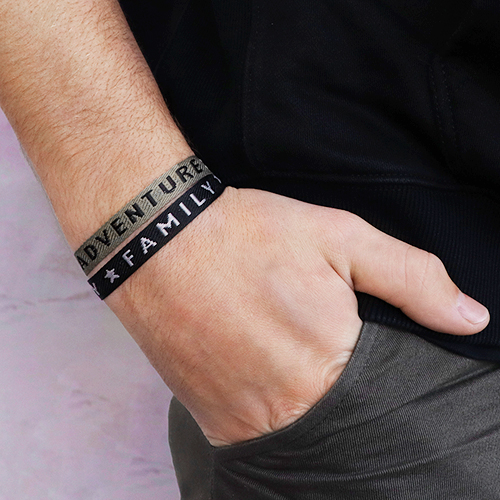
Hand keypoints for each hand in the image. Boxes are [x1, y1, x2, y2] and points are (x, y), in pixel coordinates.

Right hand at [106, 187, 488, 445]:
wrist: (158, 242)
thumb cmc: (249, 235)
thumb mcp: (340, 237)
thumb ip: (411, 279)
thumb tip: (471, 318)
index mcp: (332, 360)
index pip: (387, 399)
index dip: (375, 369)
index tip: (351, 342)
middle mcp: (289, 404)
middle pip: (342, 418)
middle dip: (337, 382)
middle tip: (306, 337)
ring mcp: (244, 419)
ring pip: (300, 430)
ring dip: (300, 397)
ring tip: (279, 348)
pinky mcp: (210, 420)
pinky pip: (259, 433)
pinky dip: (268, 406)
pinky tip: (258, 365)